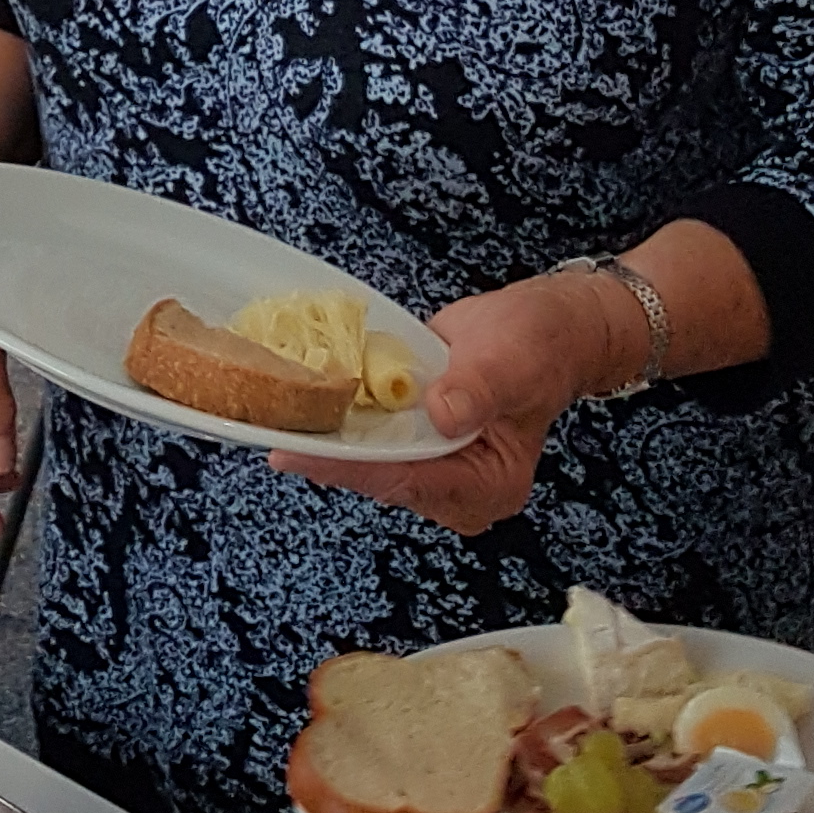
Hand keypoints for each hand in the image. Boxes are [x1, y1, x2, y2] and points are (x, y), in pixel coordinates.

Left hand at [270, 266, 631, 534]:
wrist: (542, 324)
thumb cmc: (540, 345)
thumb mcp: (514, 360)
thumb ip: (479, 388)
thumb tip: (444, 413)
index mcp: (490, 485)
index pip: (411, 481)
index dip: (354, 467)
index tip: (302, 453)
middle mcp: (457, 488)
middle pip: (380, 479)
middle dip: (329, 457)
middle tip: (271, 436)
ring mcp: (432, 467)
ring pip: (366, 463)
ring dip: (324, 440)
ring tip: (274, 420)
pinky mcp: (412, 443)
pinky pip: (367, 439)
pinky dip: (337, 422)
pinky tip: (300, 406)